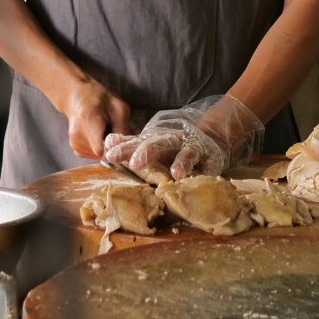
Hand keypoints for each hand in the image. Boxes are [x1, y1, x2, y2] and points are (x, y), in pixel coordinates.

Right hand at [60, 76, 130, 159]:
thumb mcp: (118, 107)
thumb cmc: (100, 98)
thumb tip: (130, 148)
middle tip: (116, 129)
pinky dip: (99, 147)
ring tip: (105, 129)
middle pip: (102, 153)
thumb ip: (123, 128)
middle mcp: (76, 136)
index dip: (114, 148)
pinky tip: (98, 134)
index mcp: (87, 121)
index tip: (121, 139)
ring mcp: (74, 144)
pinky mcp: (76, 149)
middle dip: (113, 145)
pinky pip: (93, 155)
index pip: (100, 150)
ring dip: (106, 146)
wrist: (78, 96)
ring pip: (99, 156)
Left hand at [104, 95, 262, 179]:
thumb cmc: (174, 146)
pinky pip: (210, 166)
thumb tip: (107, 141)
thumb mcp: (152, 143)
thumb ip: (131, 144)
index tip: (109, 155)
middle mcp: (174, 142)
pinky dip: (207, 172)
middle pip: (160, 143)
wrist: (209, 139)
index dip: (124, 149)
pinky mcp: (211, 159)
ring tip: (175, 174)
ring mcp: (194, 149)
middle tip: (135, 163)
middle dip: (148, 152)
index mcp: (157, 140)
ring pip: (187, 153)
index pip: (138, 143)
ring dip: (182, 162)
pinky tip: (203, 179)